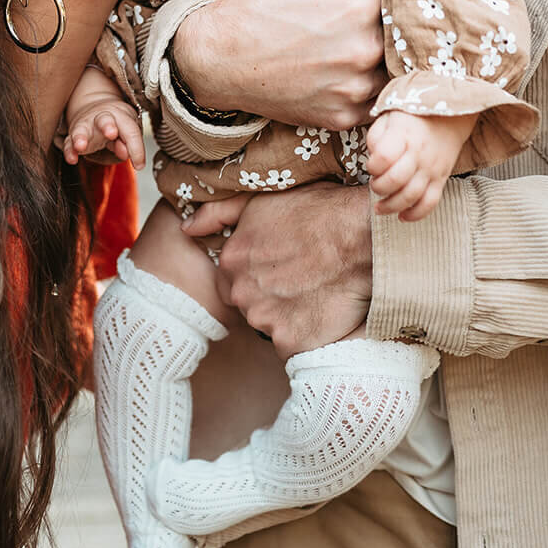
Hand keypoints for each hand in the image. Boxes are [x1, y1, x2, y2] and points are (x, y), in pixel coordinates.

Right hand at [63, 94, 145, 168]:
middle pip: (105, 119)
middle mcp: (101, 118)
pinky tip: (72, 158)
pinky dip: (69, 151)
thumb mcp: (127, 132)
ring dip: (81, 137)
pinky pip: (69, 143)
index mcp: (120, 115)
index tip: (139, 165)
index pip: (130, 131)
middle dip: (108, 126)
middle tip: (111, 133)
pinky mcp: (73, 137)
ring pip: (82, 129)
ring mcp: (85, 126)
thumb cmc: (116, 124)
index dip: (136, 148)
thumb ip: (129, 143)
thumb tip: (125, 153)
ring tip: (81, 146)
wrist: (95, 112)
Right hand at [171, 0, 397, 128]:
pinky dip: (375, 87)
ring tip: (371, 41)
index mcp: (358, 8)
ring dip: (392, 57)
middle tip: (388, 11)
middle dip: (401, 20)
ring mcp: (355, 89)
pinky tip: (357, 71)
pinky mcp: (344, 117)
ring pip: (398, 71)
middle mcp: (364, 52)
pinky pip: (379, 101)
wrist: (215, 59)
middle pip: (406, 33)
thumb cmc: (255, 4)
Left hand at [183, 183, 372, 357]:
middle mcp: (241, 292)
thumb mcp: (262, 200)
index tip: (285, 265)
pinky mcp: (291, 341)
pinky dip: (306, 335)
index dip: (260, 273)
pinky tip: (324, 313)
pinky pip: (293, 346)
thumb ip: (219, 213)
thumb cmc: (318, 211)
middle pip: (252, 303)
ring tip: (317, 293)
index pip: (235, 279)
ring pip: (271, 325)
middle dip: (273, 296)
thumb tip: (186, 229)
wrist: (361, 236)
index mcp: (231, 260)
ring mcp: (265, 319)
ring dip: (289, 316)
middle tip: (304, 279)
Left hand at [366, 109, 474, 219]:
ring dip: (392, 206)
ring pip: (411, 196)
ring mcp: (431, 169)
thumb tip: (372, 161)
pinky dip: (416, 214)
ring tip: (380, 208)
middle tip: (374, 185)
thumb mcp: (388, 118)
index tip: (371, 166)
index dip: (372, 166)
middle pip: (396, 180)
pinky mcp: (441, 179)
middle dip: (379, 188)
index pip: (384, 157)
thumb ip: (375, 138)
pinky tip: (402, 216)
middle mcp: (419, 154)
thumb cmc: (413, 118)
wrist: (449, 116)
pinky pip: (430, 203)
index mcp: (403, 136)